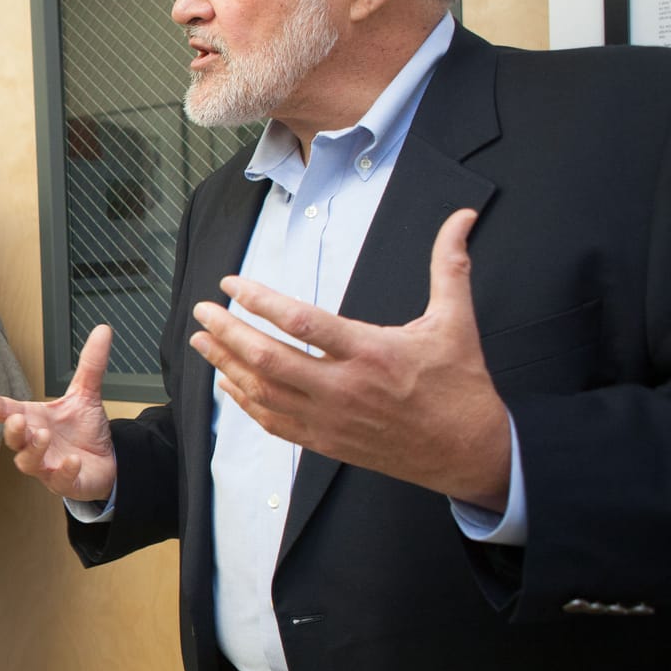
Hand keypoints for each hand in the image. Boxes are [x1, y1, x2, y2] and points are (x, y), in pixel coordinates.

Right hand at [0, 324, 116, 501]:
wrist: (109, 461)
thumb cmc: (86, 431)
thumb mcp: (86, 394)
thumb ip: (90, 365)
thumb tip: (102, 330)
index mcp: (35, 420)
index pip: (8, 411)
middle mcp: (36, 444)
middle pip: (14, 440)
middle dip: (13, 430)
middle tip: (18, 419)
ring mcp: (48, 466)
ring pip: (29, 463)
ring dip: (34, 450)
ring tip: (44, 435)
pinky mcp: (66, 483)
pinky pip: (59, 481)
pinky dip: (63, 471)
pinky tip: (72, 460)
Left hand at [190, 209, 511, 509]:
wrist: (469, 452)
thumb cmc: (460, 386)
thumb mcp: (457, 321)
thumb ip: (450, 267)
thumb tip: (463, 218)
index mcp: (371, 353)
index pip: (302, 323)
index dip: (261, 301)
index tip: (232, 284)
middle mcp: (344, 388)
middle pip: (269, 358)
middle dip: (228, 332)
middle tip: (202, 310)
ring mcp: (330, 419)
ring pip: (263, 391)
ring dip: (227, 364)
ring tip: (202, 340)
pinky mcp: (325, 442)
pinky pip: (273, 422)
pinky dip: (244, 401)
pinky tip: (227, 382)